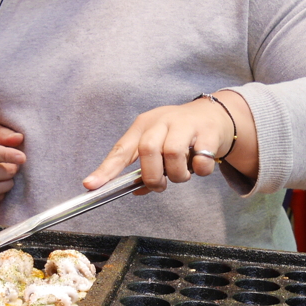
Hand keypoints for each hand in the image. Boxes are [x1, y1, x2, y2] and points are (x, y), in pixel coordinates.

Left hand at [84, 92, 257, 192]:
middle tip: (161, 185)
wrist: (215, 115)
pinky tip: (200, 166)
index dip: (105, 170)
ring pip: (173, 153)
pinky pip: (200, 159)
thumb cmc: (180, 133)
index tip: (91, 185)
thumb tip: (135, 190)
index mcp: (144, 126)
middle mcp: (162, 122)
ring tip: (183, 174)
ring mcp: (185, 125)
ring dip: (178, 174)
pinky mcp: (207, 132)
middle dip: (152, 176)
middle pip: (148, 149)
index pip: (121, 150)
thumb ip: (146, 167)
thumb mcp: (159, 143)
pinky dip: (199, 170)